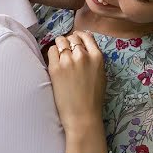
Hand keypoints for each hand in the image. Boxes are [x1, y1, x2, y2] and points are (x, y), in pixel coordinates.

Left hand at [47, 31, 107, 152]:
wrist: (82, 116)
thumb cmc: (93, 99)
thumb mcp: (101, 74)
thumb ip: (94, 59)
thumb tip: (84, 47)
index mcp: (97, 57)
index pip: (86, 36)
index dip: (79, 37)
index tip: (75, 42)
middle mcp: (83, 55)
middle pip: (72, 37)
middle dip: (68, 42)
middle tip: (66, 51)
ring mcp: (68, 61)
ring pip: (60, 41)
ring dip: (59, 46)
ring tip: (59, 56)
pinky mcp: (55, 68)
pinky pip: (51, 51)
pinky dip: (52, 54)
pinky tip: (54, 63)